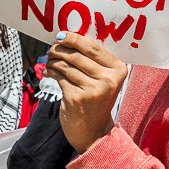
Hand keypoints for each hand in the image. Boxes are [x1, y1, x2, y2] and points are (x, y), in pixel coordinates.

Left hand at [44, 31, 128, 152]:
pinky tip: (49, 72)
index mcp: (118, 70)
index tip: (62, 35)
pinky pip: (59, 77)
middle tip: (52, 48)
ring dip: (53, 60)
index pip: (93, 48)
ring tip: (50, 61)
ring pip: (66, 65)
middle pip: (78, 55)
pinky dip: (51, 72)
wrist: (93, 133)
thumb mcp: (104, 81)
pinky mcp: (76, 98)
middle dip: (60, 49)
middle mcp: (108, 80)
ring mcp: (92, 90)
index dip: (75, 39)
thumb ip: (95, 62)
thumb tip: (69, 38)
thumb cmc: (96, 102)